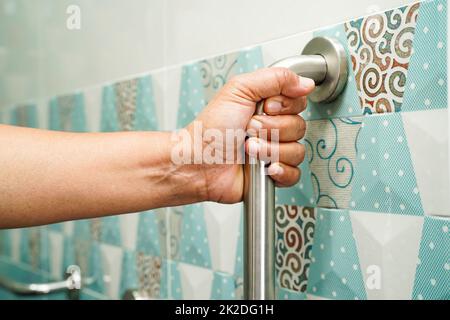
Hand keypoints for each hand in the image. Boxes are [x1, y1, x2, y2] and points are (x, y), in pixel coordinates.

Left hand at [187, 67, 314, 202]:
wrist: (198, 162)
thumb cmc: (210, 129)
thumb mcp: (239, 90)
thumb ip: (275, 78)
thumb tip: (305, 82)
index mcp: (267, 106)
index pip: (298, 102)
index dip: (283, 106)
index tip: (265, 108)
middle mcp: (273, 128)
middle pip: (299, 127)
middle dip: (271, 129)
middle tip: (249, 130)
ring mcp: (273, 152)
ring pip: (297, 151)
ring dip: (270, 150)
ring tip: (248, 149)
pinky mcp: (273, 174)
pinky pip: (294, 174)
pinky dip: (280, 171)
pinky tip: (264, 167)